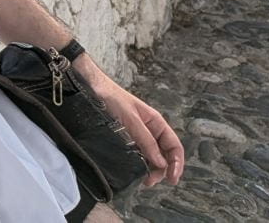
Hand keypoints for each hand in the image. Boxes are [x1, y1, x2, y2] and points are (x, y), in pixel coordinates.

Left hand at [80, 63, 184, 185]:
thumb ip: (146, 140)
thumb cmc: (112, 98)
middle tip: (150, 181)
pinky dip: (140, 165)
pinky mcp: (126, 139)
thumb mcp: (131, 119)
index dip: (177, 163)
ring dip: (151, 170)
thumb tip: (162, 164)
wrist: (91, 88)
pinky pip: (138, 154)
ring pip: (151, 157)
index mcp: (156, 123)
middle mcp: (150, 130)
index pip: (174, 146)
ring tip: (144, 180)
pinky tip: (135, 171)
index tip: (172, 179)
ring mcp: (138, 135)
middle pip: (164, 155)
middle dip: (162, 170)